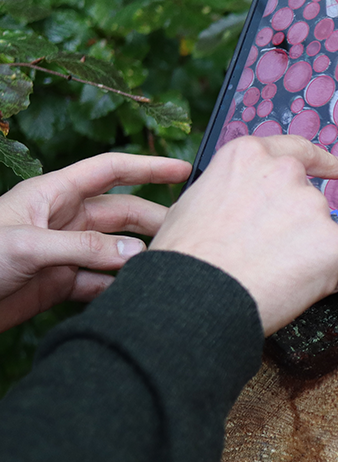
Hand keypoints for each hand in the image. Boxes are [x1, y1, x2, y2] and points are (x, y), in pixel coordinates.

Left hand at [0, 152, 191, 331]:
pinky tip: (134, 294)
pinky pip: (100, 283)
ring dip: (139, 258)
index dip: (148, 167)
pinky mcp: (60, 285)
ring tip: (166, 267)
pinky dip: (119, 288)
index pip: (110, 171)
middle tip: (185, 233)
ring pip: (116, 249)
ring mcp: (64, 253)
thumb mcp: (27, 245)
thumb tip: (135, 252)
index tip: (184, 170)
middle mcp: (63, 220)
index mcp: (53, 194)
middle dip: (154, 219)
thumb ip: (84, 247)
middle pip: (122, 212)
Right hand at [150, 135, 337, 335]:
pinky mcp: (334, 241)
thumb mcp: (194, 204)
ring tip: (270, 274)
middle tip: (271, 255)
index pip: (298, 151)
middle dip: (297, 228)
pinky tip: (288, 286)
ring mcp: (313, 206)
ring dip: (306, 254)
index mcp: (249, 157)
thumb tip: (243, 207)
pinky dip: (321, 278)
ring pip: (322, 234)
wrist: (200, 296)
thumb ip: (234, 193)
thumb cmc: (188, 259)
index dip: (322, 162)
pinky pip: (336, 263)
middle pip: (307, 201)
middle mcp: (286, 173)